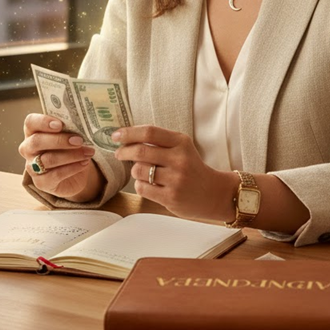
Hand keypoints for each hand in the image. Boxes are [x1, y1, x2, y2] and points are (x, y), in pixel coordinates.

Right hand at [19, 114, 101, 200]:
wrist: (75, 173)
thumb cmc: (70, 148)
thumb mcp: (70, 135)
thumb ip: (70, 129)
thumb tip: (82, 125)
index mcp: (33, 131)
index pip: (30, 122)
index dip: (43, 122)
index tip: (60, 124)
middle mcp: (28, 148)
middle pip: (36, 142)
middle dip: (59, 140)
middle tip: (79, 140)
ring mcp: (32, 167)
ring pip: (47, 159)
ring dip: (71, 155)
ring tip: (88, 152)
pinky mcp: (41, 182)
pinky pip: (55, 175)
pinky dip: (72, 168)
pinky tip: (84, 163)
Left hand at [112, 125, 234, 221]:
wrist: (214, 193)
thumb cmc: (192, 168)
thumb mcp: (182, 148)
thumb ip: (159, 142)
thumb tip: (127, 138)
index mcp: (181, 142)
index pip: (150, 132)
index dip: (129, 133)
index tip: (116, 135)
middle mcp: (179, 159)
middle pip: (140, 151)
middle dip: (124, 151)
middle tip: (119, 153)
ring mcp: (175, 179)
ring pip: (139, 170)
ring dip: (135, 170)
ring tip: (143, 172)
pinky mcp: (170, 197)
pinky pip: (142, 188)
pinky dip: (140, 185)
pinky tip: (149, 185)